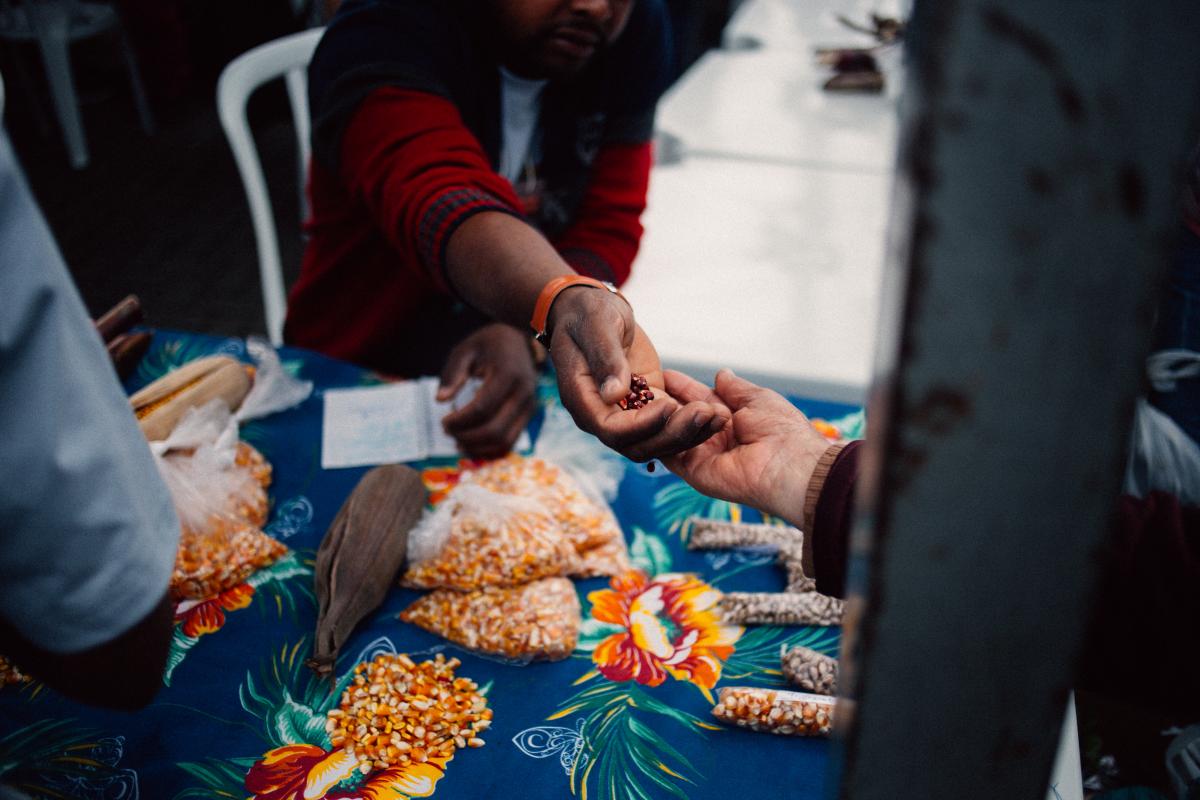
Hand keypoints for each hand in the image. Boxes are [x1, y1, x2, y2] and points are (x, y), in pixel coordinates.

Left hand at [438, 323, 537, 458]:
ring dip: (477, 446)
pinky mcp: (529, 415)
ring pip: (504, 441)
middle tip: (447, 431)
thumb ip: (453, 373)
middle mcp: (524, 392)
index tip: (443, 421)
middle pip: (495, 429)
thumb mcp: (466, 350)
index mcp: (508, 373)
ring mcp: (530, 406)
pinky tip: (470, 444)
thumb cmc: (488, 345)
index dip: (460, 421)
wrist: (518, 342)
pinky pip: (510, 441)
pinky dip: (489, 449)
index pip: (482, 408)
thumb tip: (440, 400)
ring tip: (456, 440)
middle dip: (467, 436)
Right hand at [547, 287, 728, 460]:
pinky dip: (690, 422)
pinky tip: (717, 412)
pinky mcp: (646, 405)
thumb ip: (605, 359)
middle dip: (672, 435)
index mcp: (583, 401)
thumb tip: (615, 394)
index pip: (612, 430)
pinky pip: (668, 424)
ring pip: (657, 440)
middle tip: (704, 414)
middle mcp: (603, 416)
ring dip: (688, 433)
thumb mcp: (596, 327)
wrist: (594, 310)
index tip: (669, 406)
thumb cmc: (588, 313)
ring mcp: (626, 414)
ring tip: (717, 416)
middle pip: (638, 444)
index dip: (642, 425)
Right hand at [660, 369, 830, 525]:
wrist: (790, 464)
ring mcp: (703, 455)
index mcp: (732, 419)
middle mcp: (715, 437)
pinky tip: (651, 417)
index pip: (699, 399)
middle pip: (681, 416)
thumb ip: (734, 388)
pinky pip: (670, 453)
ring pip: (672, 432)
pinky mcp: (695, 472)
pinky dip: (661, 436)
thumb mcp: (758, 398)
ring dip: (663, 414)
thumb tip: (721, 374)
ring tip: (649, 396)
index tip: (663, 374)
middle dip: (664, 400)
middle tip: (643, 384)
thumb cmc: (783, 431)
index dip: (682, 387)